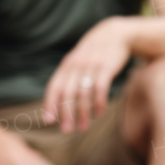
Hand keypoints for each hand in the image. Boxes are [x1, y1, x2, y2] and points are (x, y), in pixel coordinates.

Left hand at [42, 17, 132, 132]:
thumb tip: (59, 101)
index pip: (54, 86)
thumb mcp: (78, 60)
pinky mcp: (107, 67)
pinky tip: (99, 113)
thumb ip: (68, 76)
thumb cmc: (95, 52)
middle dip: (66, 113)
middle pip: (68, 93)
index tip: (48, 121)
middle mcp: (77, 65)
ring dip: (83, 112)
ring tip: (84, 127)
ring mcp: (92, 65)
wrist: (116, 34)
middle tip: (67, 130)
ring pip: (83, 93)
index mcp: (67, 65)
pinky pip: (101, 87)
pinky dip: (99, 101)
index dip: (50, 104)